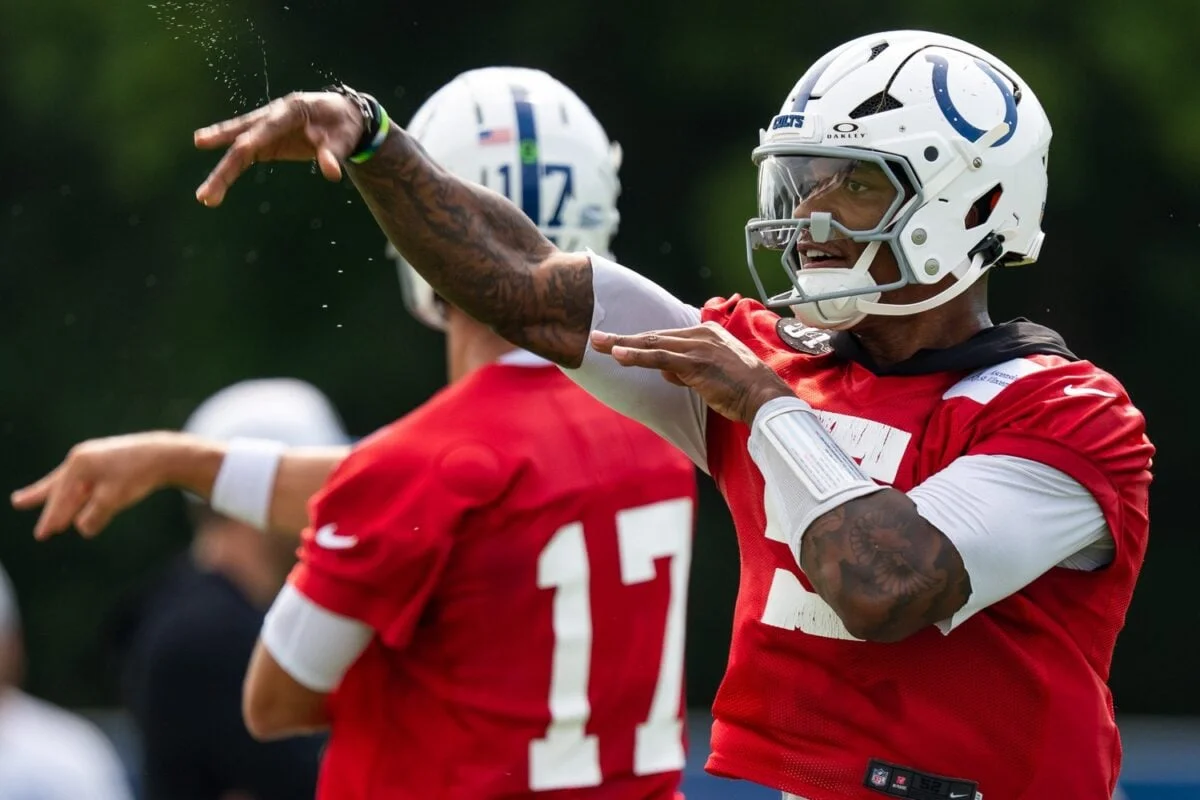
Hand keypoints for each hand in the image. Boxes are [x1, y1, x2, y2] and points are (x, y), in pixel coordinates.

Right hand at [10, 432, 209, 539]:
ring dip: (52, 494)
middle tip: (17, 503)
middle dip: (40, 498)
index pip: (61, 498)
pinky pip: (82, 479)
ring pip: (67, 480)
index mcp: (79, 465)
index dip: (53, 517)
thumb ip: (94, 515)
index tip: (44, 534)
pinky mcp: (105, 460)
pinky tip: (69, 494)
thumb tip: (82, 528)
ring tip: (24, 499)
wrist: (165, 454)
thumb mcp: (113, 500)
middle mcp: (82, 458)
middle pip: (57, 484)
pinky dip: (72, 490)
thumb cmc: (138, 476)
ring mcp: (93, 457)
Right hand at [193, 91, 364, 206]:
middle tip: (208, 188)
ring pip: (237, 149)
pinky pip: (243, 156)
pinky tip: (215, 185)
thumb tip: (331, 173)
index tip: (239, 151)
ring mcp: (265, 129)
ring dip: (222, 172)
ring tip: (202, 195)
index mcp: (291, 110)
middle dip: (226, 166)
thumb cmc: (341, 125)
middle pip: (243, 140)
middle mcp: (271, 117)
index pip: (267, 126)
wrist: (340, 116)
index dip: (253, 139)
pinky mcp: (265, 142)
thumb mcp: (343, 138)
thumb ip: (333, 153)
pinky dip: (230, 169)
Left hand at [589, 323, 794, 423]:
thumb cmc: (742, 389)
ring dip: (621, 344)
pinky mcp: (696, 364)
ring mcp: (698, 348)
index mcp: (707, 333)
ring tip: (597, 342)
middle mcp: (701, 335)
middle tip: (596, 337)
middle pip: (654, 336)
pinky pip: (660, 358)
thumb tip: (664, 371)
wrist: (764, 397)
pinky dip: (637, 356)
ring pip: (652, 344)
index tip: (618, 343)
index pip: (666, 337)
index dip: (639, 341)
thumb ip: (687, 369)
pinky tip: (618, 355)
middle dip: (622, 338)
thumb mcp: (712, 374)